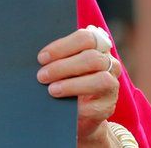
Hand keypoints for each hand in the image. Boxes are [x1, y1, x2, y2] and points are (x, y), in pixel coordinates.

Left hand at [38, 29, 121, 146]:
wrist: (78, 112)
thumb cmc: (67, 80)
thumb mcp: (64, 66)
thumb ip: (57, 57)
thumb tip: (38, 57)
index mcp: (98, 47)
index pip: (86, 38)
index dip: (63, 46)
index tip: (42, 57)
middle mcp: (110, 63)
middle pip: (91, 58)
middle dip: (62, 67)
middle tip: (41, 75)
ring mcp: (112, 85)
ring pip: (100, 80)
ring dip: (71, 84)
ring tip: (51, 89)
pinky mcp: (108, 106)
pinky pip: (95, 104)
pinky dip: (77, 105)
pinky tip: (62, 105)